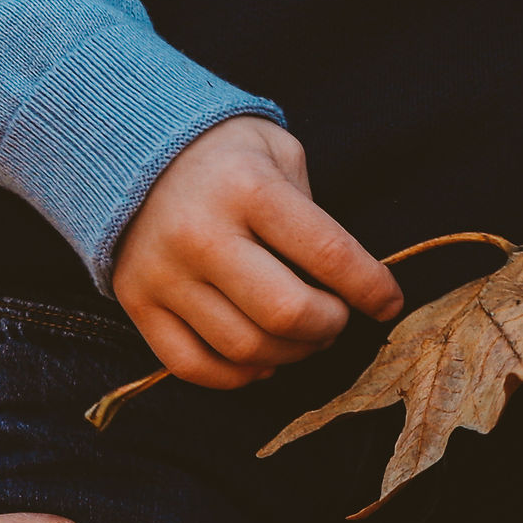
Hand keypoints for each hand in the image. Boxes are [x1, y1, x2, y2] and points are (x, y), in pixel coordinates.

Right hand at [110, 115, 402, 387]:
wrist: (132, 148)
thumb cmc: (228, 154)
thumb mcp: (280, 154)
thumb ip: (313, 214)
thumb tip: (346, 284)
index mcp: (249, 188)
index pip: (327, 252)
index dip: (370, 286)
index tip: (390, 301)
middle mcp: (202, 235)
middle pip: (286, 312)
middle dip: (331, 325)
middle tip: (339, 316)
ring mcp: (164, 274)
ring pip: (244, 347)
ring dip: (292, 353)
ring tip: (306, 335)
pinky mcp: (136, 302)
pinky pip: (193, 366)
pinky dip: (239, 375)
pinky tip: (263, 356)